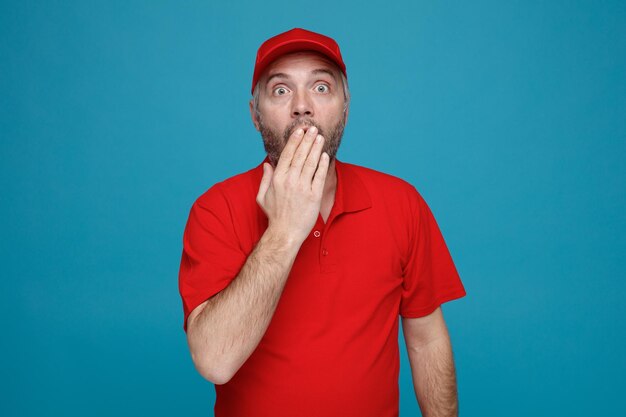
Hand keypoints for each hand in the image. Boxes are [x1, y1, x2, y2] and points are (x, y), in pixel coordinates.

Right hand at [256, 126, 329, 244]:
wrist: (285, 233)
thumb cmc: (274, 216)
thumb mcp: (262, 196)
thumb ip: (264, 179)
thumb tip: (267, 164)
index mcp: (277, 179)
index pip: (287, 154)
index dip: (295, 141)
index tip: (300, 131)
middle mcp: (289, 180)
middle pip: (300, 155)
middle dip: (307, 140)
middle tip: (313, 129)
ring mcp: (302, 188)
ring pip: (311, 163)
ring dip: (316, 148)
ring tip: (320, 137)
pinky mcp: (314, 196)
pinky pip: (319, 176)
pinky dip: (322, 164)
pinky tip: (325, 155)